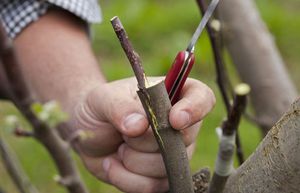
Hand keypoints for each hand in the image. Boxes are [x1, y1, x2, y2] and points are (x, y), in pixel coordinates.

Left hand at [69, 77, 214, 192]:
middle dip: (146, 141)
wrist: (86, 133)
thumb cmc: (99, 108)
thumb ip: (120, 107)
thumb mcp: (103, 99)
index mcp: (171, 95)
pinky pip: (153, 186)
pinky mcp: (158, 176)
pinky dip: (126, 178)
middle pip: (184, 139)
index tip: (174, 120)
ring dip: (133, 160)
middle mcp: (178, 125)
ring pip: (166, 167)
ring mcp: (171, 152)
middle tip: (123, 132)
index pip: (202, 98)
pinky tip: (114, 163)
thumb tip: (139, 126)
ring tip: (119, 147)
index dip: (195, 109)